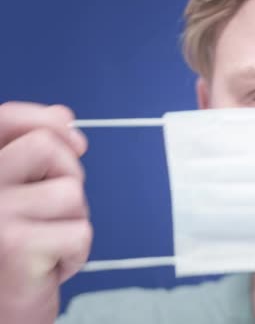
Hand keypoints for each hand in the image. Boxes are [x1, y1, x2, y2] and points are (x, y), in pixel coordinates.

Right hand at [0, 102, 91, 323]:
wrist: (2, 312)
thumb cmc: (13, 251)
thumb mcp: (21, 191)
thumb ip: (35, 149)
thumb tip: (64, 115)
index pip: (6, 118)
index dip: (46, 120)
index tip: (73, 139)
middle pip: (48, 146)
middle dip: (68, 177)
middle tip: (51, 212)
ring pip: (71, 191)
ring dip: (73, 221)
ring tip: (46, 242)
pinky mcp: (15, 246)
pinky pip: (81, 232)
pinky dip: (76, 253)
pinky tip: (48, 267)